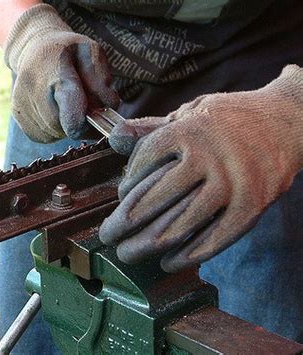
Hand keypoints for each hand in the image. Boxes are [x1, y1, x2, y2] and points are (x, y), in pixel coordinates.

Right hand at [4, 4, 117, 142]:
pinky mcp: (17, 115)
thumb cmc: (67, 51)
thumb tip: (110, 105)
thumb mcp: (91, 52)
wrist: (32, 46)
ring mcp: (22, 104)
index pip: (71, 114)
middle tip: (84, 107)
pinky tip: (54, 109)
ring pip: (54, 134)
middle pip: (64, 127)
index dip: (86, 125)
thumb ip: (101, 79)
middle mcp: (34, 91)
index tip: (95, 120)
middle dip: (79, 123)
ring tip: (66, 104)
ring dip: (65, 126)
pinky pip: (42, 135)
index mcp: (56, 74)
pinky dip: (53, 128)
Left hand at [100, 65, 302, 271]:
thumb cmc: (228, 119)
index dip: (125, 186)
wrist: (287, 120)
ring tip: (128, 253)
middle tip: (107, 236)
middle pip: (154, 199)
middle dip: (123, 223)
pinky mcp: (252, 205)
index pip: (142, 164)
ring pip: (180, 224)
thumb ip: (151, 129)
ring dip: (148, 245)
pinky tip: (167, 262)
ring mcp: (232, 183)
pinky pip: (214, 239)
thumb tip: (114, 137)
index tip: (120, 199)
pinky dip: (188, 255)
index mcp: (187, 131)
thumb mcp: (188, 113)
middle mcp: (208, 158)